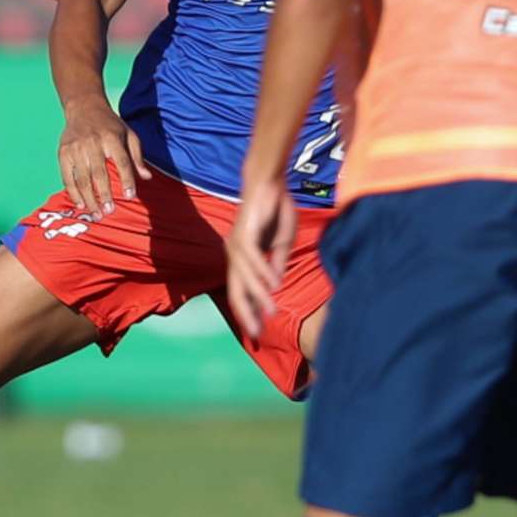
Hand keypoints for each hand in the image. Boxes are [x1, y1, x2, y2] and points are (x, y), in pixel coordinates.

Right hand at [56, 100, 145, 216]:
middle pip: (99, 173)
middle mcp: (93, 143)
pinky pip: (67, 177)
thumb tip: (147, 177)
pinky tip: (81, 204)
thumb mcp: (129, 135)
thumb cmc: (110, 125)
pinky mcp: (63, 152)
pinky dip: (73, 192)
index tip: (131, 196)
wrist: (84, 107)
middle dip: (105, 195)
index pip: (122, 161)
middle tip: (110, 211)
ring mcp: (76, 148)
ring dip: (89, 199)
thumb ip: (137, 156)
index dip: (127, 179)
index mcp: (112, 137)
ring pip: (82, 179)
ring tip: (96, 213)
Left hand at [224, 172, 296, 334]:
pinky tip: (274, 285)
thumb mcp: (281, 242)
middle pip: (237, 291)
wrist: (269, 182)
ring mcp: (237, 245)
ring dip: (259, 296)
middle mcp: (235, 255)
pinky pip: (253, 259)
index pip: (243, 292)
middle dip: (246, 314)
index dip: (249, 312)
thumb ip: (277, 263)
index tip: (258, 332)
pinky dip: (263, 273)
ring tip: (270, 313)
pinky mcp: (245, 234)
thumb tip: (276, 285)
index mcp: (243, 260)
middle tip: (255, 334)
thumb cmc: (275, 211)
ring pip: (245, 278)